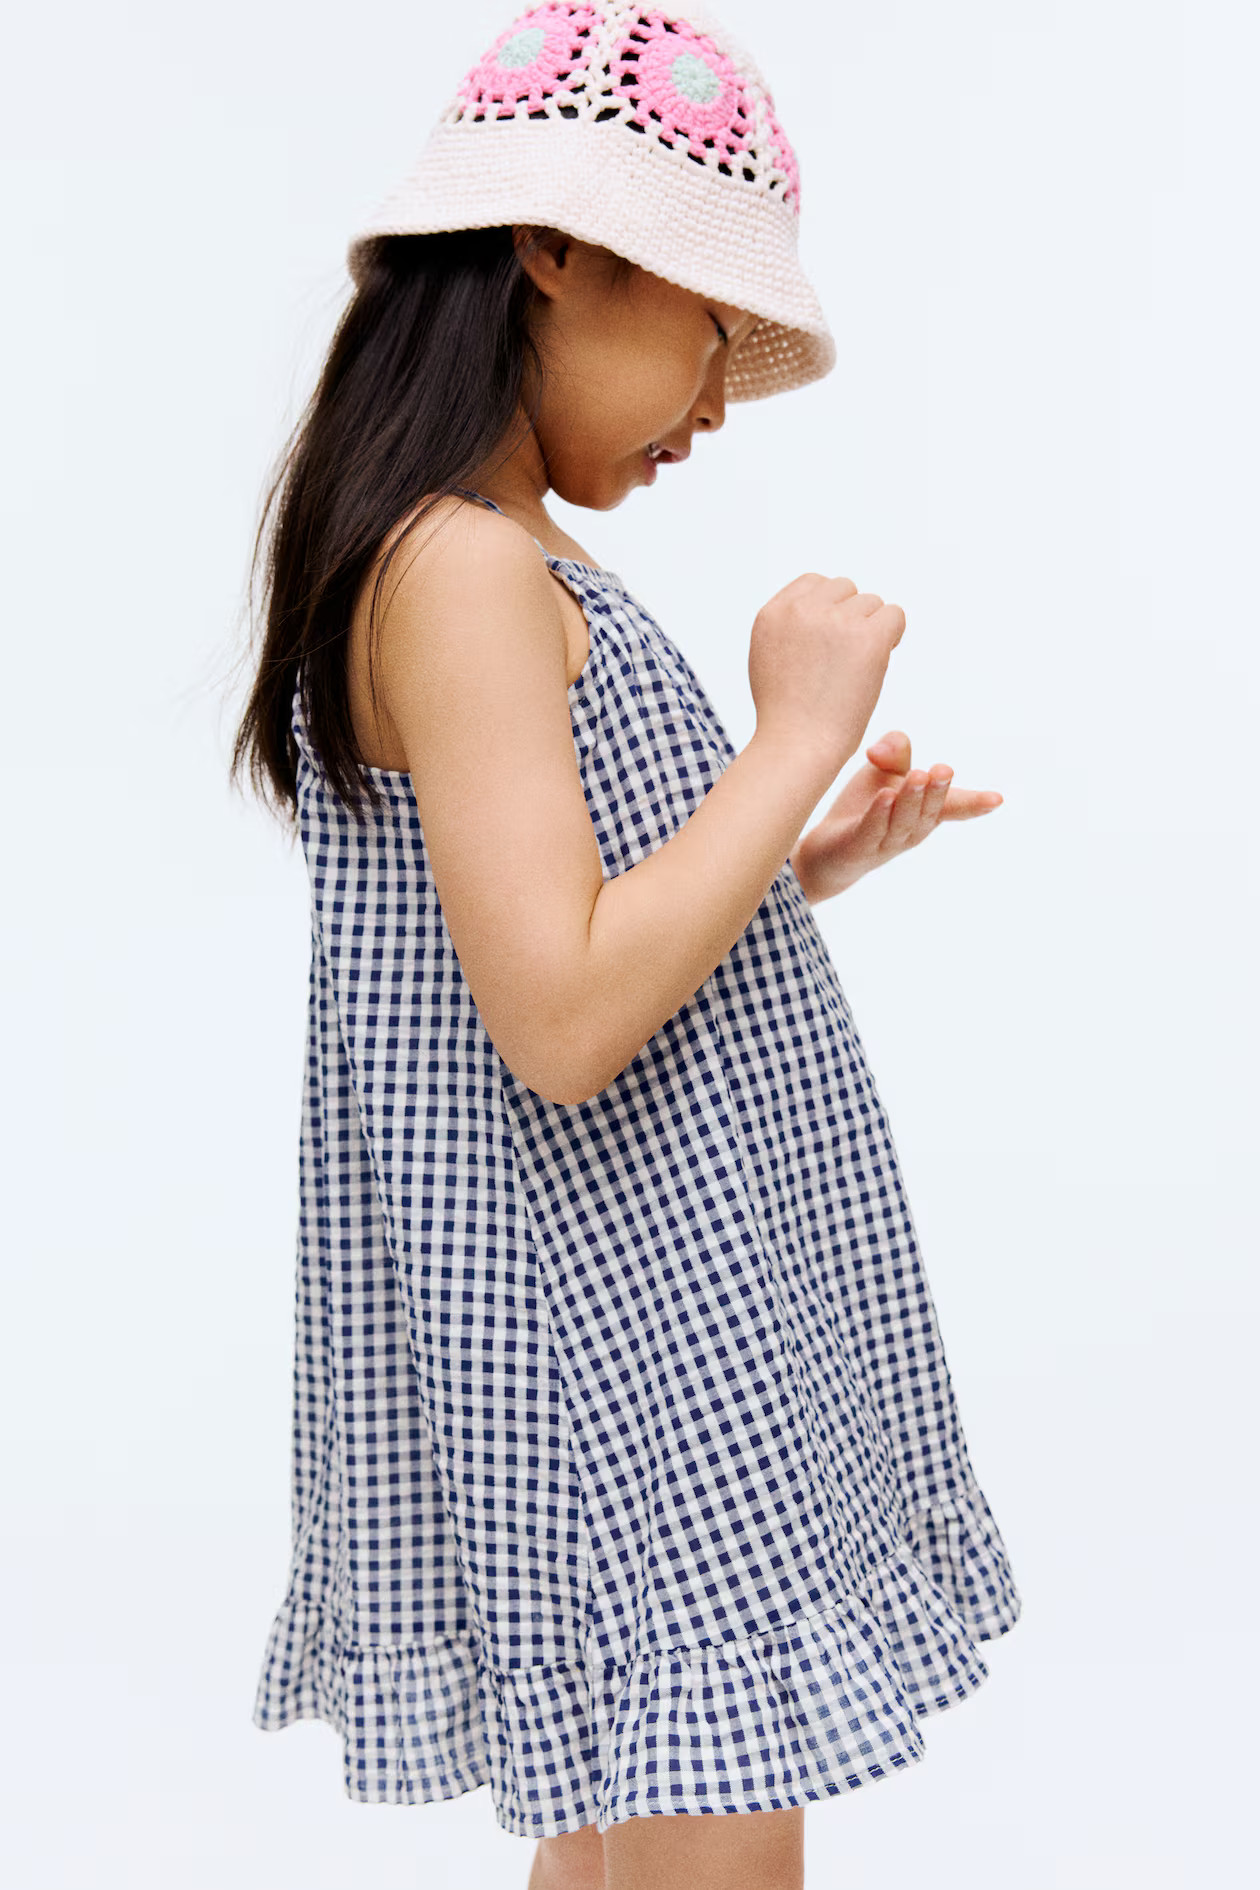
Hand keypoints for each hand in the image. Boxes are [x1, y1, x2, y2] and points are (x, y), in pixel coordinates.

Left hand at [790, 730, 1003, 903]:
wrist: (827, 851)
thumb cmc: (865, 808)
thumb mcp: (882, 771)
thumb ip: (895, 751)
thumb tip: (882, 749)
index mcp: (924, 812)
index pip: (954, 808)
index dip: (975, 805)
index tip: (997, 799)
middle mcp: (911, 831)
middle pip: (929, 813)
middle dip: (937, 791)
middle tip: (943, 770)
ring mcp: (885, 843)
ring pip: (902, 822)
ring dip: (911, 799)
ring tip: (918, 775)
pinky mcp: (857, 848)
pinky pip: (871, 831)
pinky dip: (879, 815)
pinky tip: (885, 796)